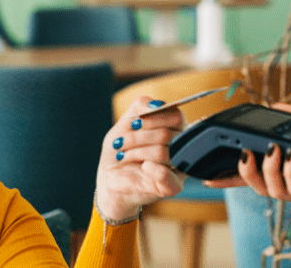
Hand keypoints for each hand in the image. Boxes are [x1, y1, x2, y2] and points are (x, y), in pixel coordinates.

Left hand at [94, 96, 185, 220]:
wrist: (110, 179)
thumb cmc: (120, 150)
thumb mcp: (124, 124)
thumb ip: (140, 107)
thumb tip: (156, 104)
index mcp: (174, 129)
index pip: (176, 116)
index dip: (153, 118)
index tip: (132, 124)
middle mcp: (181, 147)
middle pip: (166, 134)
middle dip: (137, 137)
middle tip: (119, 143)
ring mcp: (178, 167)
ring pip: (161, 153)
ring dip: (135, 153)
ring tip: (122, 156)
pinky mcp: (173, 186)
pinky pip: (165, 174)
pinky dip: (151, 169)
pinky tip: (141, 167)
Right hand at [203, 103, 290, 202]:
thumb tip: (274, 109)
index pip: (257, 173)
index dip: (231, 176)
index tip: (207, 175)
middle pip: (256, 186)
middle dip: (241, 174)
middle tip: (243, 154)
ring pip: (270, 191)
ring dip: (265, 171)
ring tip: (272, 151)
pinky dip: (288, 172)